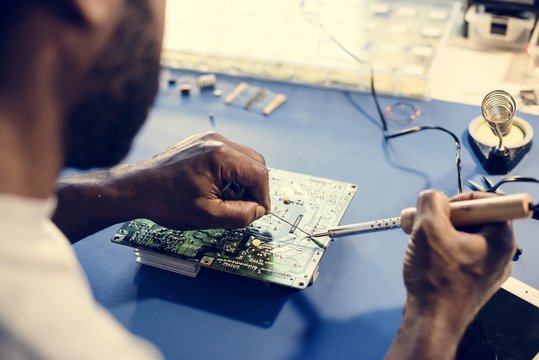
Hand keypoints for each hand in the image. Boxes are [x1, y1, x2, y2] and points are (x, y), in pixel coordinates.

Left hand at [118, 132, 270, 229]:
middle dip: (254, 187)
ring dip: (242, 180)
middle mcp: (217, 141)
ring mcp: (208, 139)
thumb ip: (240, 214)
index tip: (257, 213)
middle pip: (255, 162)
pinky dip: (230, 173)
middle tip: (244, 208)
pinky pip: (228, 156)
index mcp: (220, 155)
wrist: (135, 189)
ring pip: (243, 159)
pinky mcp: (201, 143)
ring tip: (227, 200)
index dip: (262, 197)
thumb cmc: (165, 201)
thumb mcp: (208, 215)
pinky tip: (216, 189)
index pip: (259, 174)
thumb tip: (259, 210)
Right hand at [386, 190, 514, 359]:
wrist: (431, 321)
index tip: (440, 209)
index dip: (460, 199)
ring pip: (463, 237)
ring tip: (422, 243)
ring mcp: (487, 270)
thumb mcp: (428, 228)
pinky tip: (426, 259)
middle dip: (445, 217)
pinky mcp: (472, 281)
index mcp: (500, 239)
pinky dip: (441, 251)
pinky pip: (459, 255)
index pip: (489, 202)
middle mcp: (500, 255)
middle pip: (474, 219)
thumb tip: (433, 197)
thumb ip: (431, 202)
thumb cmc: (435, 278)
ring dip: (440, 234)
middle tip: (426, 225)